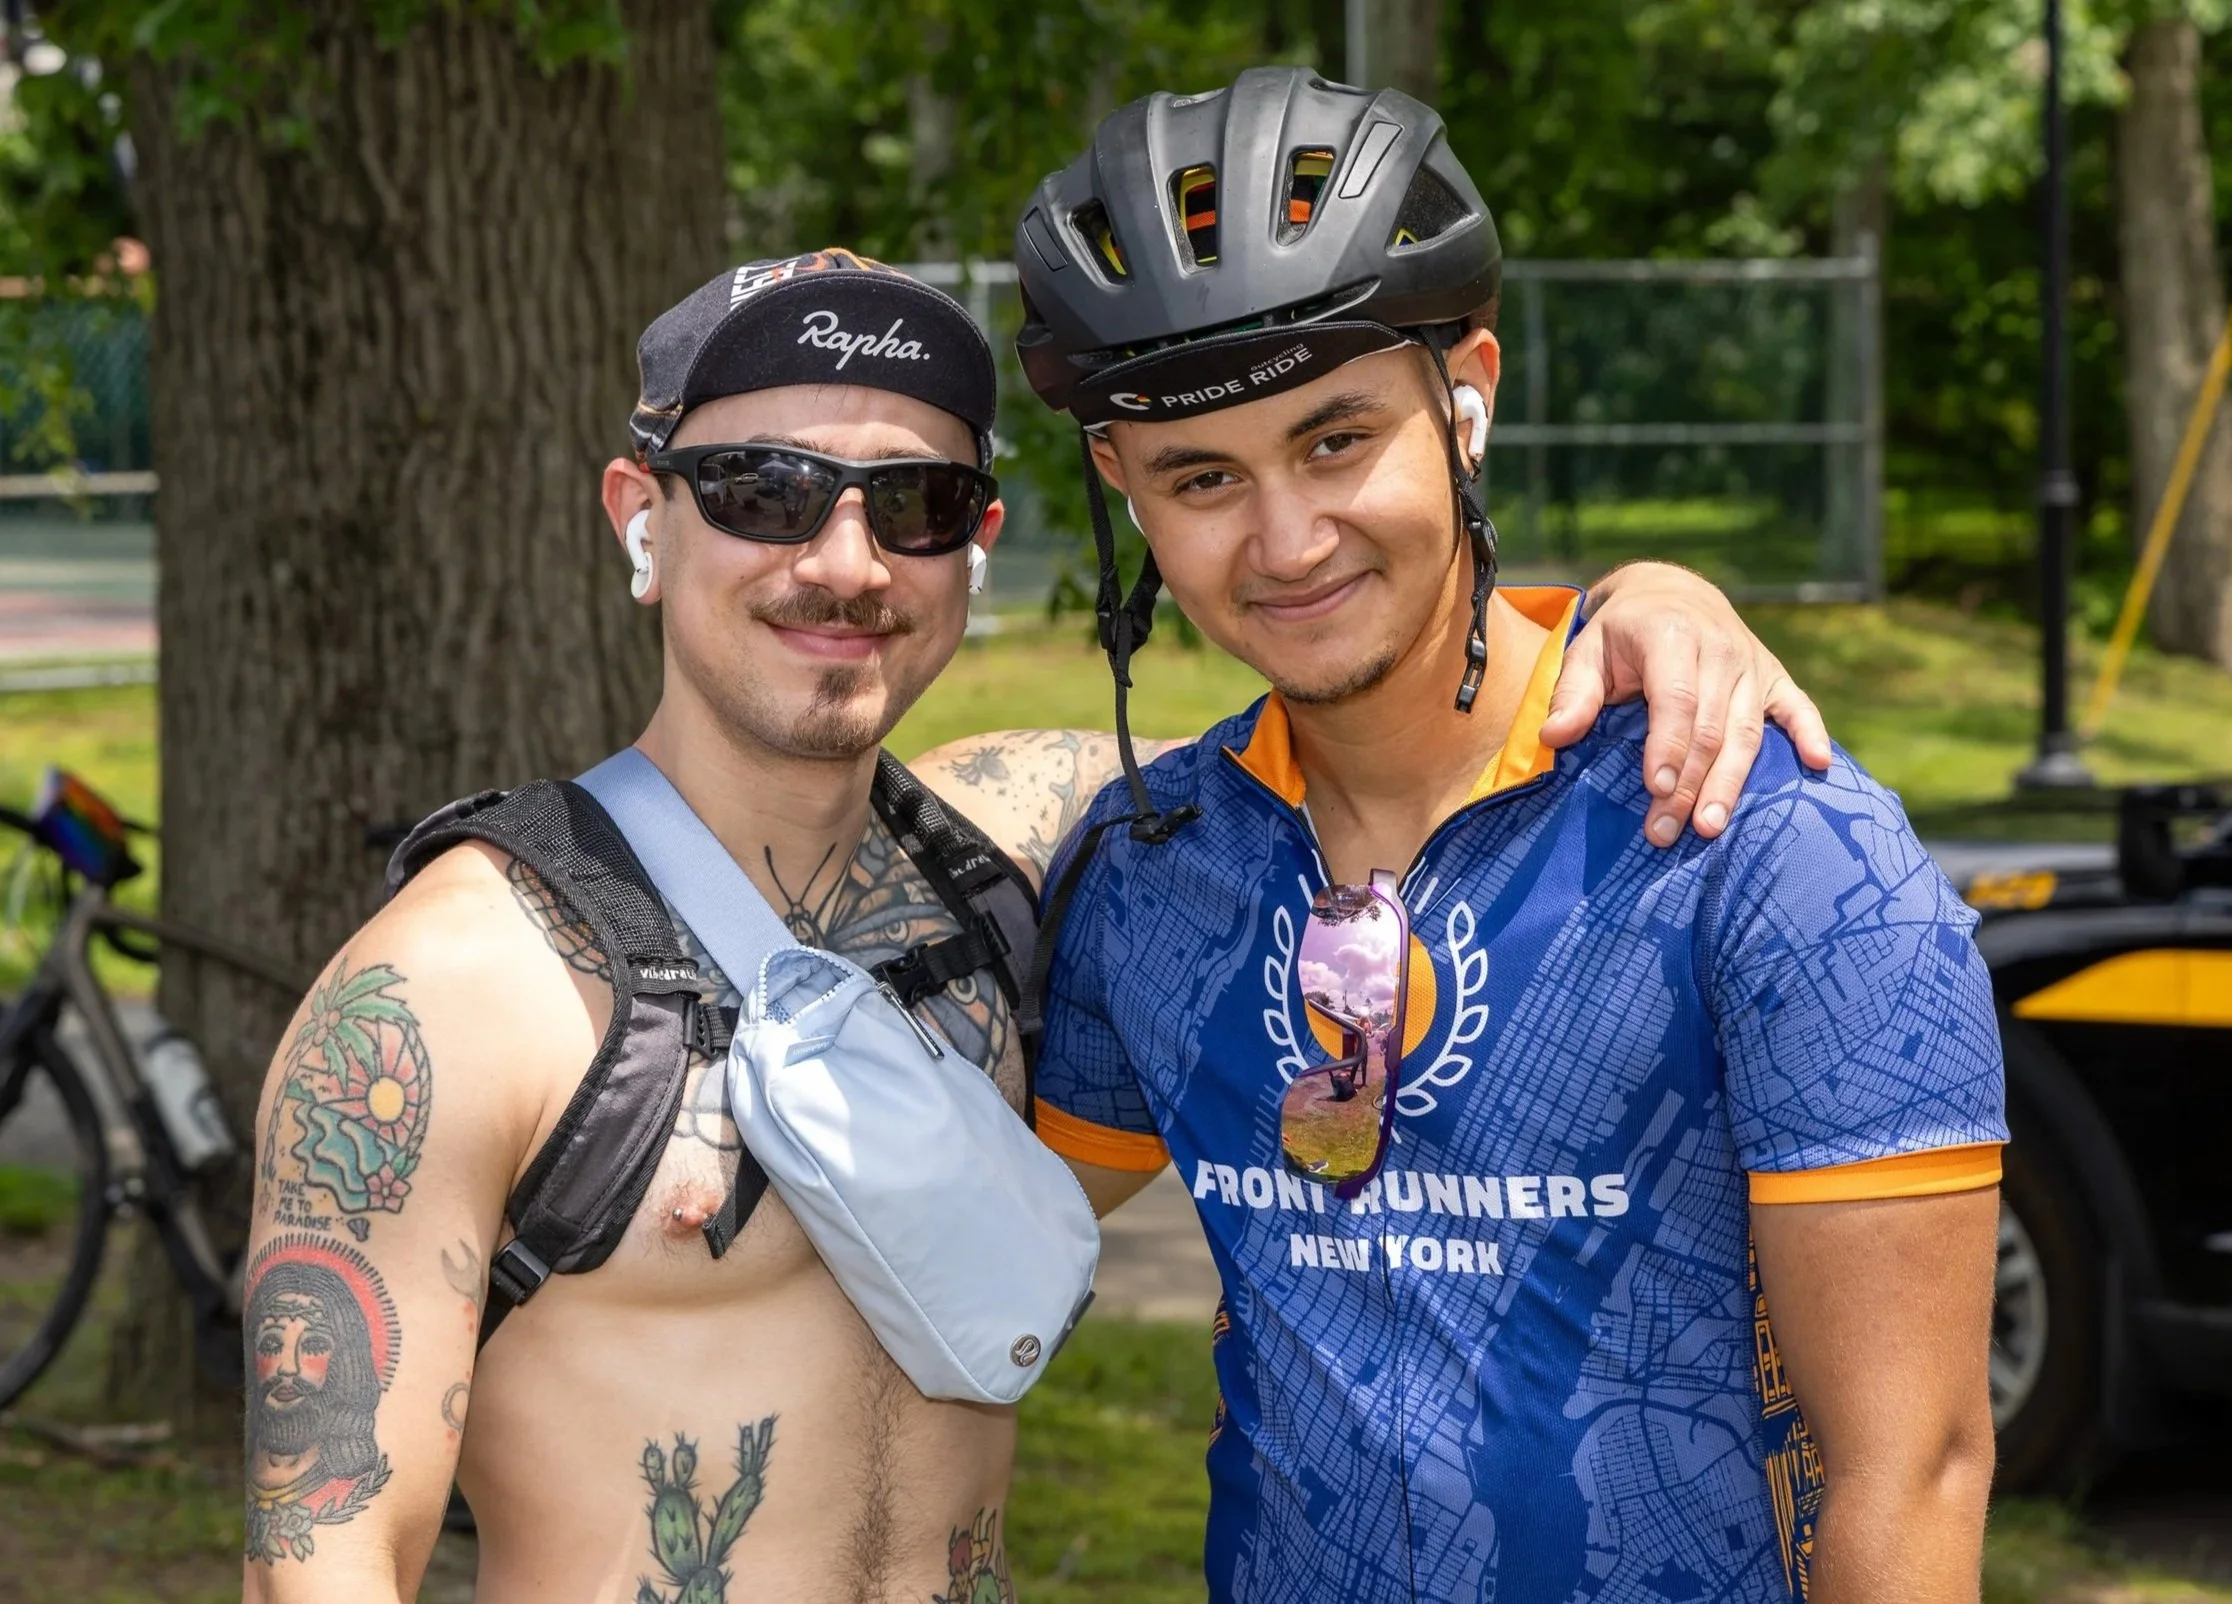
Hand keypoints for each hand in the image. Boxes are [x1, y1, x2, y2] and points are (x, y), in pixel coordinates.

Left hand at [1538, 563, 1832, 846]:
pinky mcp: (1774, 676)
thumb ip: (1573, 693)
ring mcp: (1752, 663)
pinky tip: (1818, 764)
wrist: (1672, 592)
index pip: (1675, 699)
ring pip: (1748, 731)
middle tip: (1668, 832)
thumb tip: (1552, 736)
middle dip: (1690, 784)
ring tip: (1712, 827)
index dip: (1668, 746)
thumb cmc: (1623, 633)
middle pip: (1711, 727)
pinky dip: (1810, 733)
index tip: (1657, 789)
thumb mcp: (1588, 651)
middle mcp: (1719, 648)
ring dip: (1732, 782)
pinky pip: (1798, 707)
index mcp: (1671, 637)